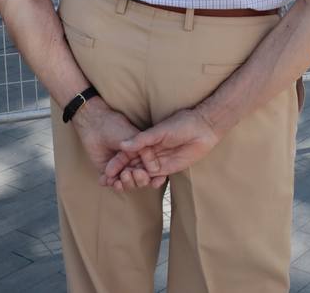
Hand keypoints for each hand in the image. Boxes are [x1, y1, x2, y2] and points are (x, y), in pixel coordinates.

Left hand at [69, 98, 153, 191]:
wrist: (96, 125)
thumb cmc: (117, 128)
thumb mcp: (135, 138)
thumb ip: (144, 151)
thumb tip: (154, 168)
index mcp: (143, 156)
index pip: (149, 171)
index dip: (147, 176)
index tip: (141, 173)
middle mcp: (133, 164)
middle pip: (138, 181)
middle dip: (134, 181)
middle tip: (127, 173)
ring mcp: (120, 169)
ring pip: (125, 184)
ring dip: (122, 185)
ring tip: (116, 181)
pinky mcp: (107, 172)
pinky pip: (109, 182)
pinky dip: (108, 182)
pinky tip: (105, 180)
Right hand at [107, 108, 222, 179]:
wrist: (203, 128)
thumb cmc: (182, 124)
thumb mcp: (159, 131)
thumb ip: (142, 140)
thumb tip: (122, 145)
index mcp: (144, 142)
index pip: (126, 155)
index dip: (116, 163)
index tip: (106, 172)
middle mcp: (148, 153)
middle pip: (131, 166)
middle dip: (122, 174)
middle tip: (114, 181)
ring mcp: (158, 161)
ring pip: (142, 174)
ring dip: (133, 179)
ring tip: (126, 183)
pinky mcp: (168, 169)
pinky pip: (156, 178)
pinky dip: (150, 182)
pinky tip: (145, 185)